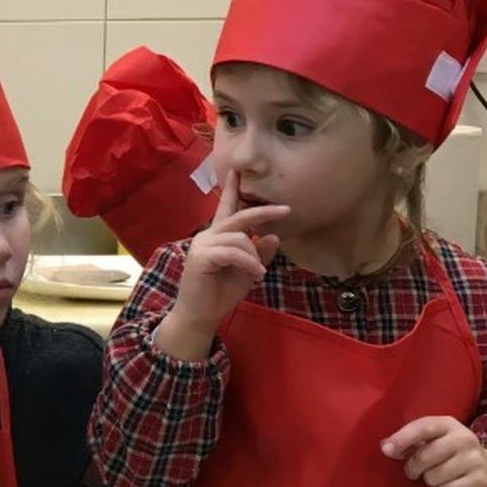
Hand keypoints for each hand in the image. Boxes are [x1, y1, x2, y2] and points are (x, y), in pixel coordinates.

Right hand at [158, 172, 289, 349]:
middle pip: (238, 216)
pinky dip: (248, 262)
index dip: (233, 188)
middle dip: (263, 211)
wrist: (200, 316)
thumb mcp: (248, 271)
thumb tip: (273, 235)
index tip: (238, 170)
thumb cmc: (220, 293)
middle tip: (286, 209)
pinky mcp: (200, 258)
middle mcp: (208, 236)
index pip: (227, 207)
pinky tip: (256, 274)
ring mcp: (202, 245)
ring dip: (254, 255)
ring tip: (259, 273)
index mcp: (218, 236)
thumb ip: (259, 254)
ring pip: (238, 237)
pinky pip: (232, 252)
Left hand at [381, 416, 486, 486]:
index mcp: (449, 424)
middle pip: (424, 457)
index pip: (423, 426)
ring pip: (433, 477)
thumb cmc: (451, 455)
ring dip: (431, 481)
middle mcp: (464, 438)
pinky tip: (453, 485)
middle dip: (413, 468)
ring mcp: (474, 459)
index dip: (403, 438)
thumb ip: (410, 442)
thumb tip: (385, 447)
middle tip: (416, 471)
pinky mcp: (479, 481)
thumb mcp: (434, 442)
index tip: (387, 450)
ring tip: (441, 476)